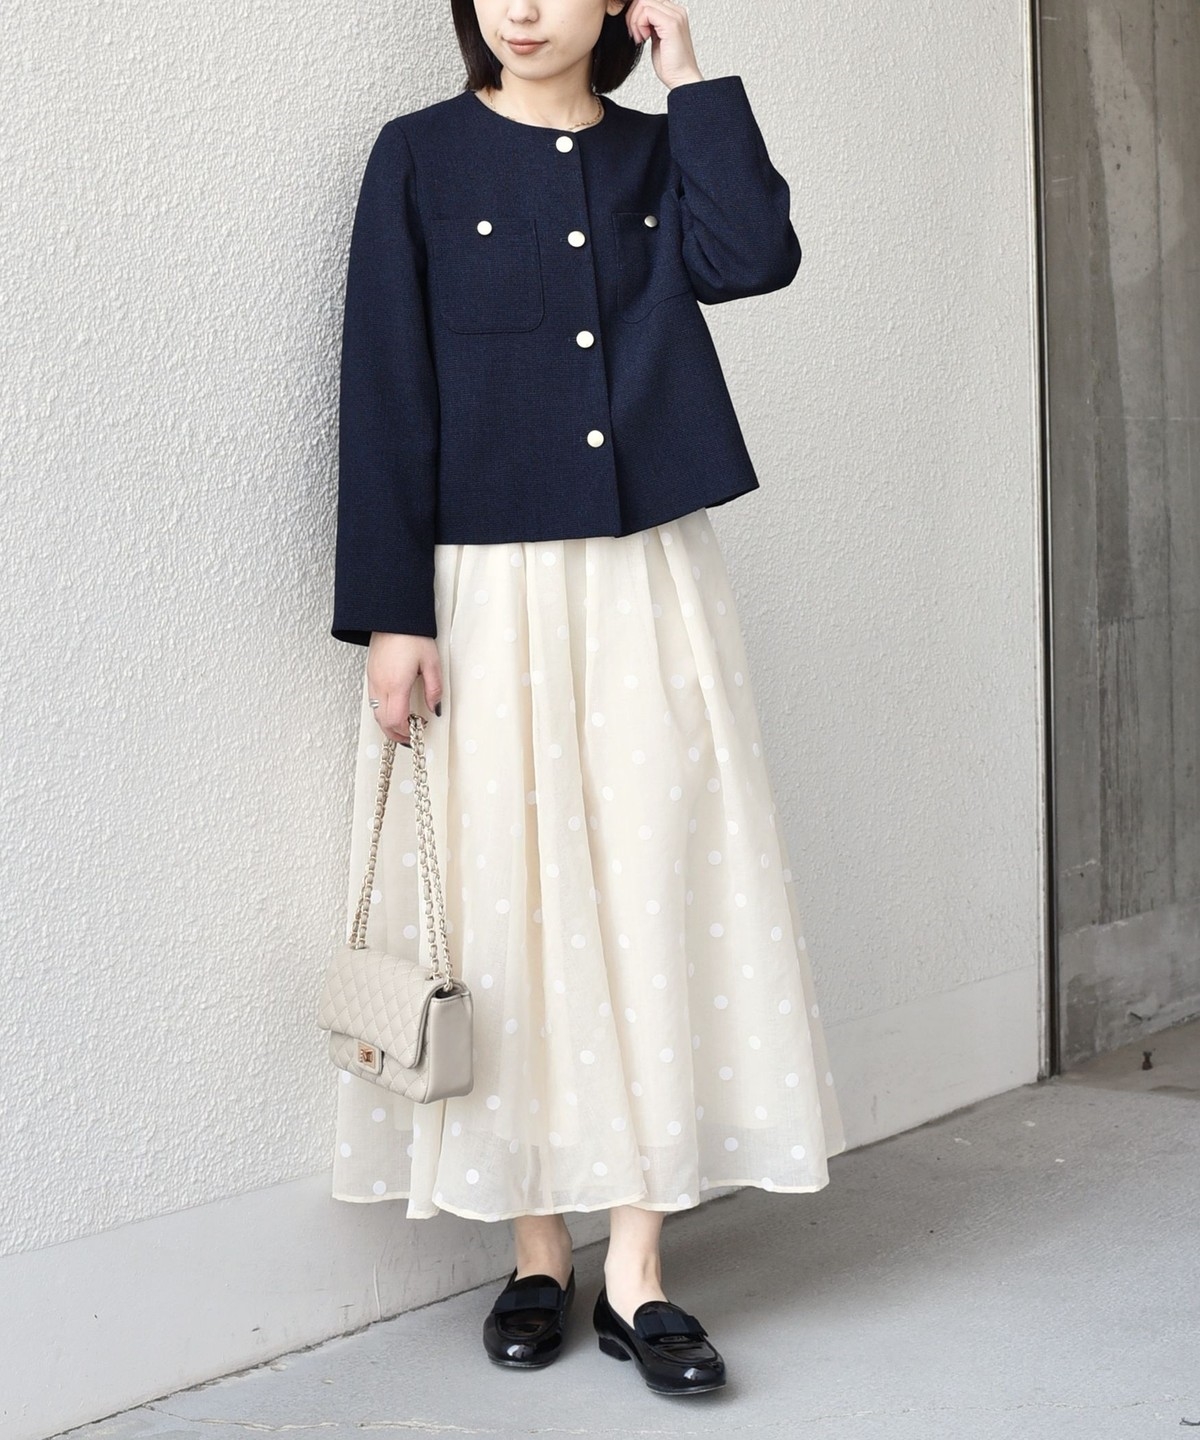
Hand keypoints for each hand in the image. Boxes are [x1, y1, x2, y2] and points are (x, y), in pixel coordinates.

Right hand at [366, 632, 442, 746]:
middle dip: (396, 734)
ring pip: (376, 713)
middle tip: (411, 736)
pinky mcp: (370, 675)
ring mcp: (373, 680)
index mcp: (396, 684)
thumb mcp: (432, 662)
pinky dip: (383, 712)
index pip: (396, 720)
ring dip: (388, 724)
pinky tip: (395, 709)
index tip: (418, 730)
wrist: (392, 616)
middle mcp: (381, 685)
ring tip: (404, 725)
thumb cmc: (412, 635)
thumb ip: (434, 689)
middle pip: (383, 722)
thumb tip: (435, 709)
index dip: (406, 731)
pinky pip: (373, 702)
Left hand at [624, 0, 704, 89]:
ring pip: (644, 3)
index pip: (648, 1)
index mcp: (673, 13)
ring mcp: (675, 15)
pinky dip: (639, 25)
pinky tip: (643, 39)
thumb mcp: (656, 38)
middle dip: (633, 15)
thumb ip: (649, 24)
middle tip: (634, 34)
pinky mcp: (671, 23)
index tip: (635, 32)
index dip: (636, 13)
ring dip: (635, 21)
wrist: (681, 78)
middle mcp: (676, 11)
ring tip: (639, 38)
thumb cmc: (670, 64)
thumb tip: (635, 16)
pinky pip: (647, 12)